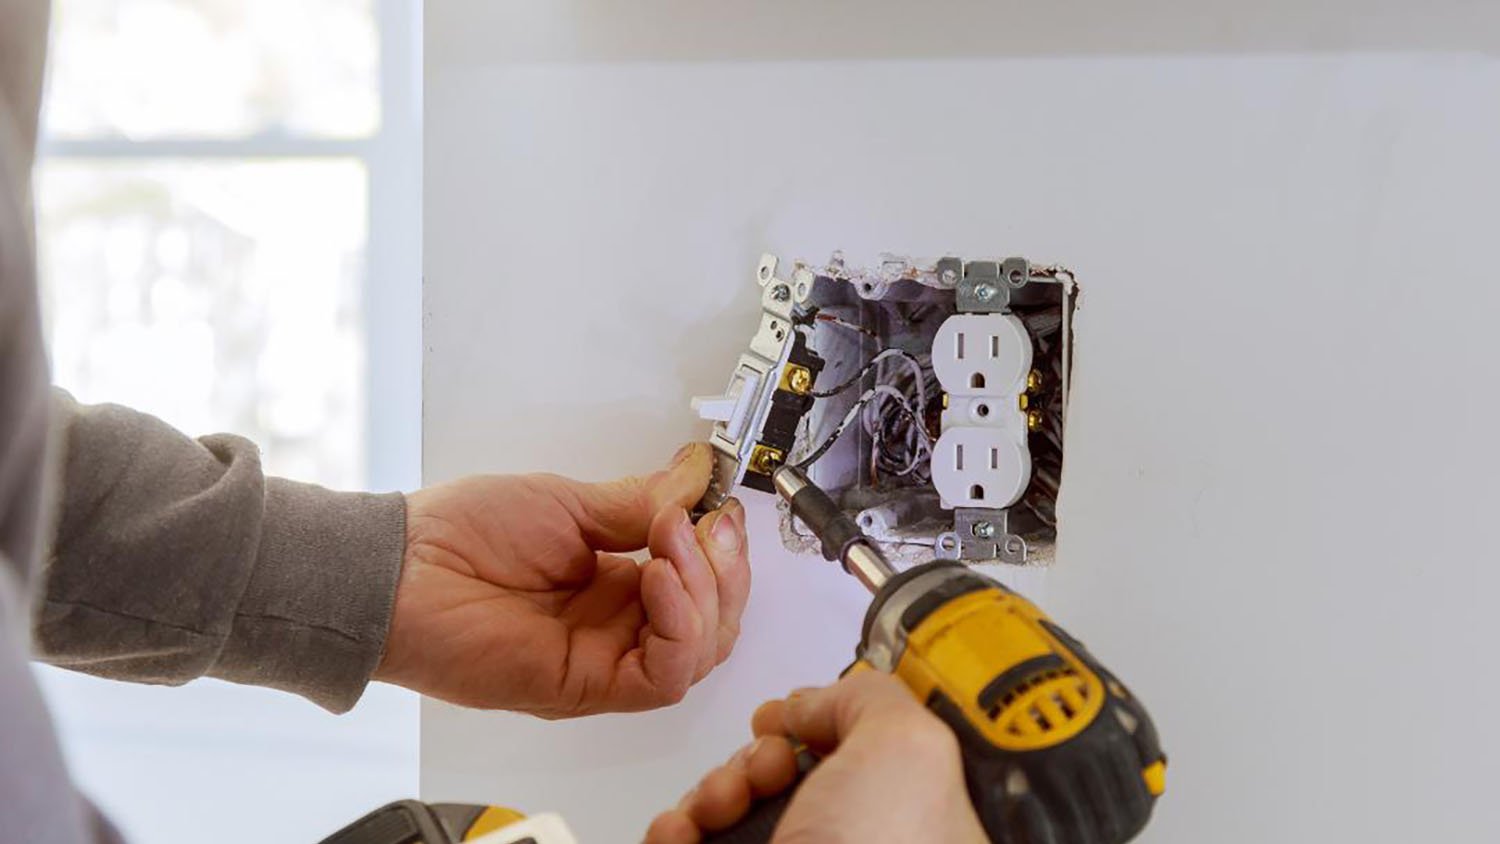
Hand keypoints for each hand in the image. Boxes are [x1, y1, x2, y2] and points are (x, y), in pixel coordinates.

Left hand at [375, 442, 749, 716]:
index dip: (721, 551)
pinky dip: (679, 628)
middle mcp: (616, 627)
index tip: (718, 507)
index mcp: (615, 584)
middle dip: (725, 572)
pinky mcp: (585, 686)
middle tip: (705, 524)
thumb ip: (639, 502)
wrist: (399, 570)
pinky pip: (662, 677)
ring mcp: (603, 659)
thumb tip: (696, 477)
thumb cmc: (457, 536)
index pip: (701, 584)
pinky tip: (659, 580)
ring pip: (698, 653)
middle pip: (713, 624)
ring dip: (705, 594)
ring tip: (671, 542)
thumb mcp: (566, 502)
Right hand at [645, 671, 986, 843]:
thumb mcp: (909, 748)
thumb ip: (869, 700)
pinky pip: (690, 843)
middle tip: (765, 769)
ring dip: (713, 788)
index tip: (795, 719)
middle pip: (785, 771)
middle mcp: (851, 842)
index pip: (858, 752)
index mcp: (908, 812)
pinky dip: (677, 830)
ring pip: (733, 806)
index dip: (819, 724)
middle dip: (756, 756)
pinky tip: (682, 832)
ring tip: (719, 805)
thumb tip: (811, 703)